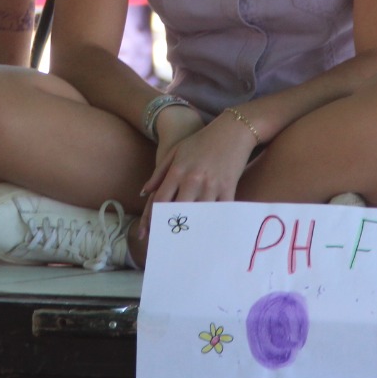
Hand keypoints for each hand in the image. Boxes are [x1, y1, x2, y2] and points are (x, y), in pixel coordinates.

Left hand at [137, 109, 250, 237]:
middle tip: (163, 245)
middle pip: (178, 210)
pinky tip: (209, 235)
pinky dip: (214, 223)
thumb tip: (144, 192)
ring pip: (198, 214)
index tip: (147, 232)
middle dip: (170, 228)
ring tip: (184, 246)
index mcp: (177, 171)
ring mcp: (211, 185)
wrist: (232, 131)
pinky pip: (220, 211)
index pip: (161, 199)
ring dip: (191, 230)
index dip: (152, 217)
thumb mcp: (175, 151)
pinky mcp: (228, 188)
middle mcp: (192, 180)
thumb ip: (159, 172)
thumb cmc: (200, 141)